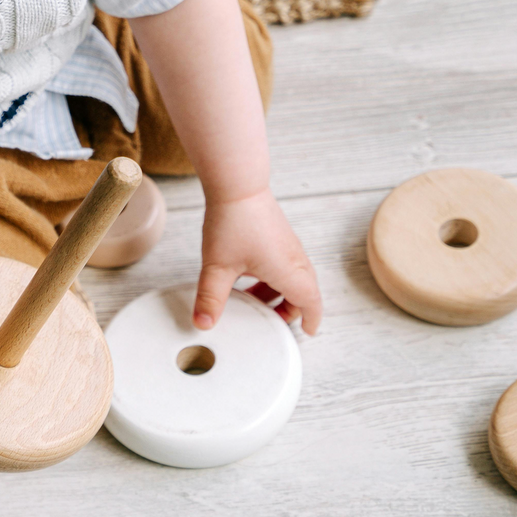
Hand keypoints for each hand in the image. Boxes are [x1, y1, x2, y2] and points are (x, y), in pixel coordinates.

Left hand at [194, 189, 322, 334]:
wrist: (238, 185)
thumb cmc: (233, 222)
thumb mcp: (218, 267)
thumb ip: (210, 298)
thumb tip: (204, 323)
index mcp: (288, 271)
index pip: (311, 302)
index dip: (311, 320)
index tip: (307, 332)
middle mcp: (294, 259)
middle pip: (304, 292)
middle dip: (290, 310)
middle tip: (270, 321)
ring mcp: (288, 245)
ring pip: (293, 277)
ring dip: (278, 293)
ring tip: (252, 300)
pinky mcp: (279, 235)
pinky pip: (285, 263)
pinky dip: (273, 277)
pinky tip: (247, 276)